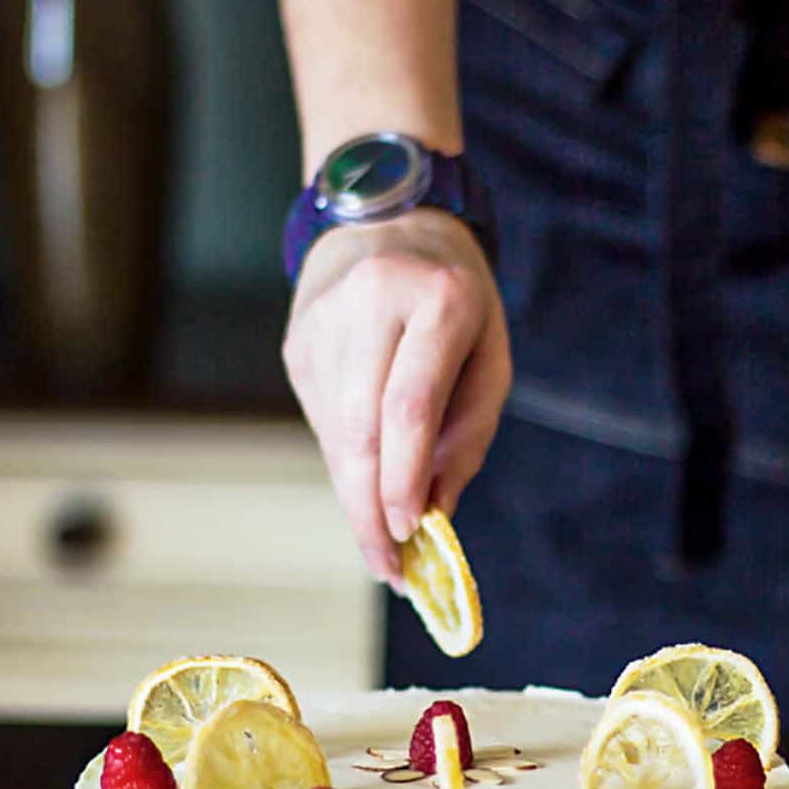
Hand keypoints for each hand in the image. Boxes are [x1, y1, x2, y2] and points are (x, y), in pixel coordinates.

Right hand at [283, 209, 510, 583]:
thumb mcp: (490, 353)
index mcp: (435, 297)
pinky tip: (366, 486)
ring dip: (356, 497)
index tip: (412, 535)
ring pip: (333, 433)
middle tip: (391, 568)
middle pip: (360, 430)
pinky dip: (346, 464)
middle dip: (373, 509)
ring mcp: (323, 322)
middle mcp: (370, 302)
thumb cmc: (456, 298)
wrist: (385, 221)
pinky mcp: (298, 342)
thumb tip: (438, 511)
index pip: (409, 406)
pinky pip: (322, 421)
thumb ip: (470, 432)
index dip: (406, 478)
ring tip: (384, 546)